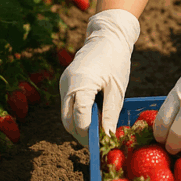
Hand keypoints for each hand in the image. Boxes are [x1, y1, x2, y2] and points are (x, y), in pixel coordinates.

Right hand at [59, 9, 140, 147]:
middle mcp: (66, 85)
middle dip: (81, 135)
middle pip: (68, 121)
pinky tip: (93, 117)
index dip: (89, 135)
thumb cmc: (116, 60)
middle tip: (98, 144)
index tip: (101, 144)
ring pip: (66, 115)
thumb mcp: (117, 89)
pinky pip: (69, 105)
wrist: (107, 35)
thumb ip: (110, 113)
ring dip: (79, 125)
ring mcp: (64, 84)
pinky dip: (78, 114)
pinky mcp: (66, 83)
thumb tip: (107, 136)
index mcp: (80, 84)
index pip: (80, 118)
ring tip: (97, 132)